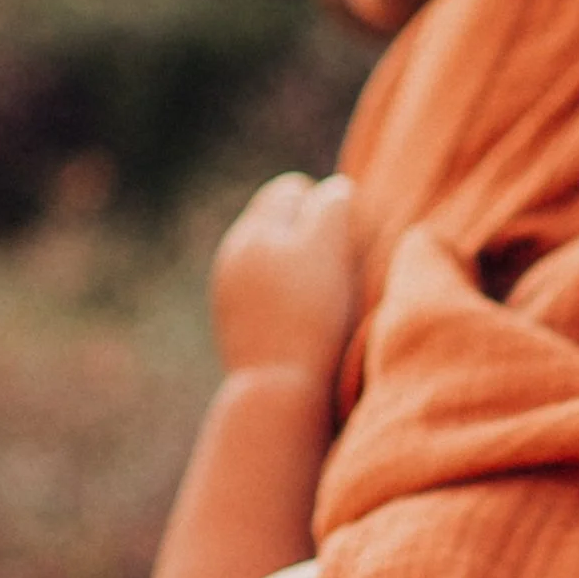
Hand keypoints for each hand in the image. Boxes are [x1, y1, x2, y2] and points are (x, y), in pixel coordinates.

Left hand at [208, 172, 359, 385]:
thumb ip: (333, 206)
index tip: (347, 239)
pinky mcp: (236, 325)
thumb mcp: (328, 246)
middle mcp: (233, 255)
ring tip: (322, 298)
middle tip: (337, 267)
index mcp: (252, 230)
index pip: (292, 190)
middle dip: (309, 234)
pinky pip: (268, 292)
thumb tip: (336, 189)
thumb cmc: (311, 313)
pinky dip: (288, 296)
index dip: (327, 206)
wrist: (279, 388)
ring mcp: (230, 292)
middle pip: (279, 223)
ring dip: (300, 267)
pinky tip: (304, 321)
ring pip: (274, 259)